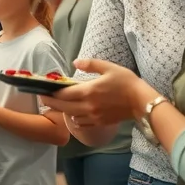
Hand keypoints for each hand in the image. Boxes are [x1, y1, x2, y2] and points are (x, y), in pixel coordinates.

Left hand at [39, 58, 154, 126]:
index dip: (51, 93)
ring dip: (62, 111)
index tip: (43, 90)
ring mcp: (93, 116)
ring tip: (57, 104)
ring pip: (71, 116)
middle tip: (42, 98)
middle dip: (51, 103)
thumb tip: (75, 61)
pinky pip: (81, 123)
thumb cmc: (126, 82)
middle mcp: (88, 106)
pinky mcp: (99, 123)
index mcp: (89, 91)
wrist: (142, 101)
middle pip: (63, 107)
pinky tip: (73, 113)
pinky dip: (74, 119)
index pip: (64, 94)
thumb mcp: (108, 67)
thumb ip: (90, 64)